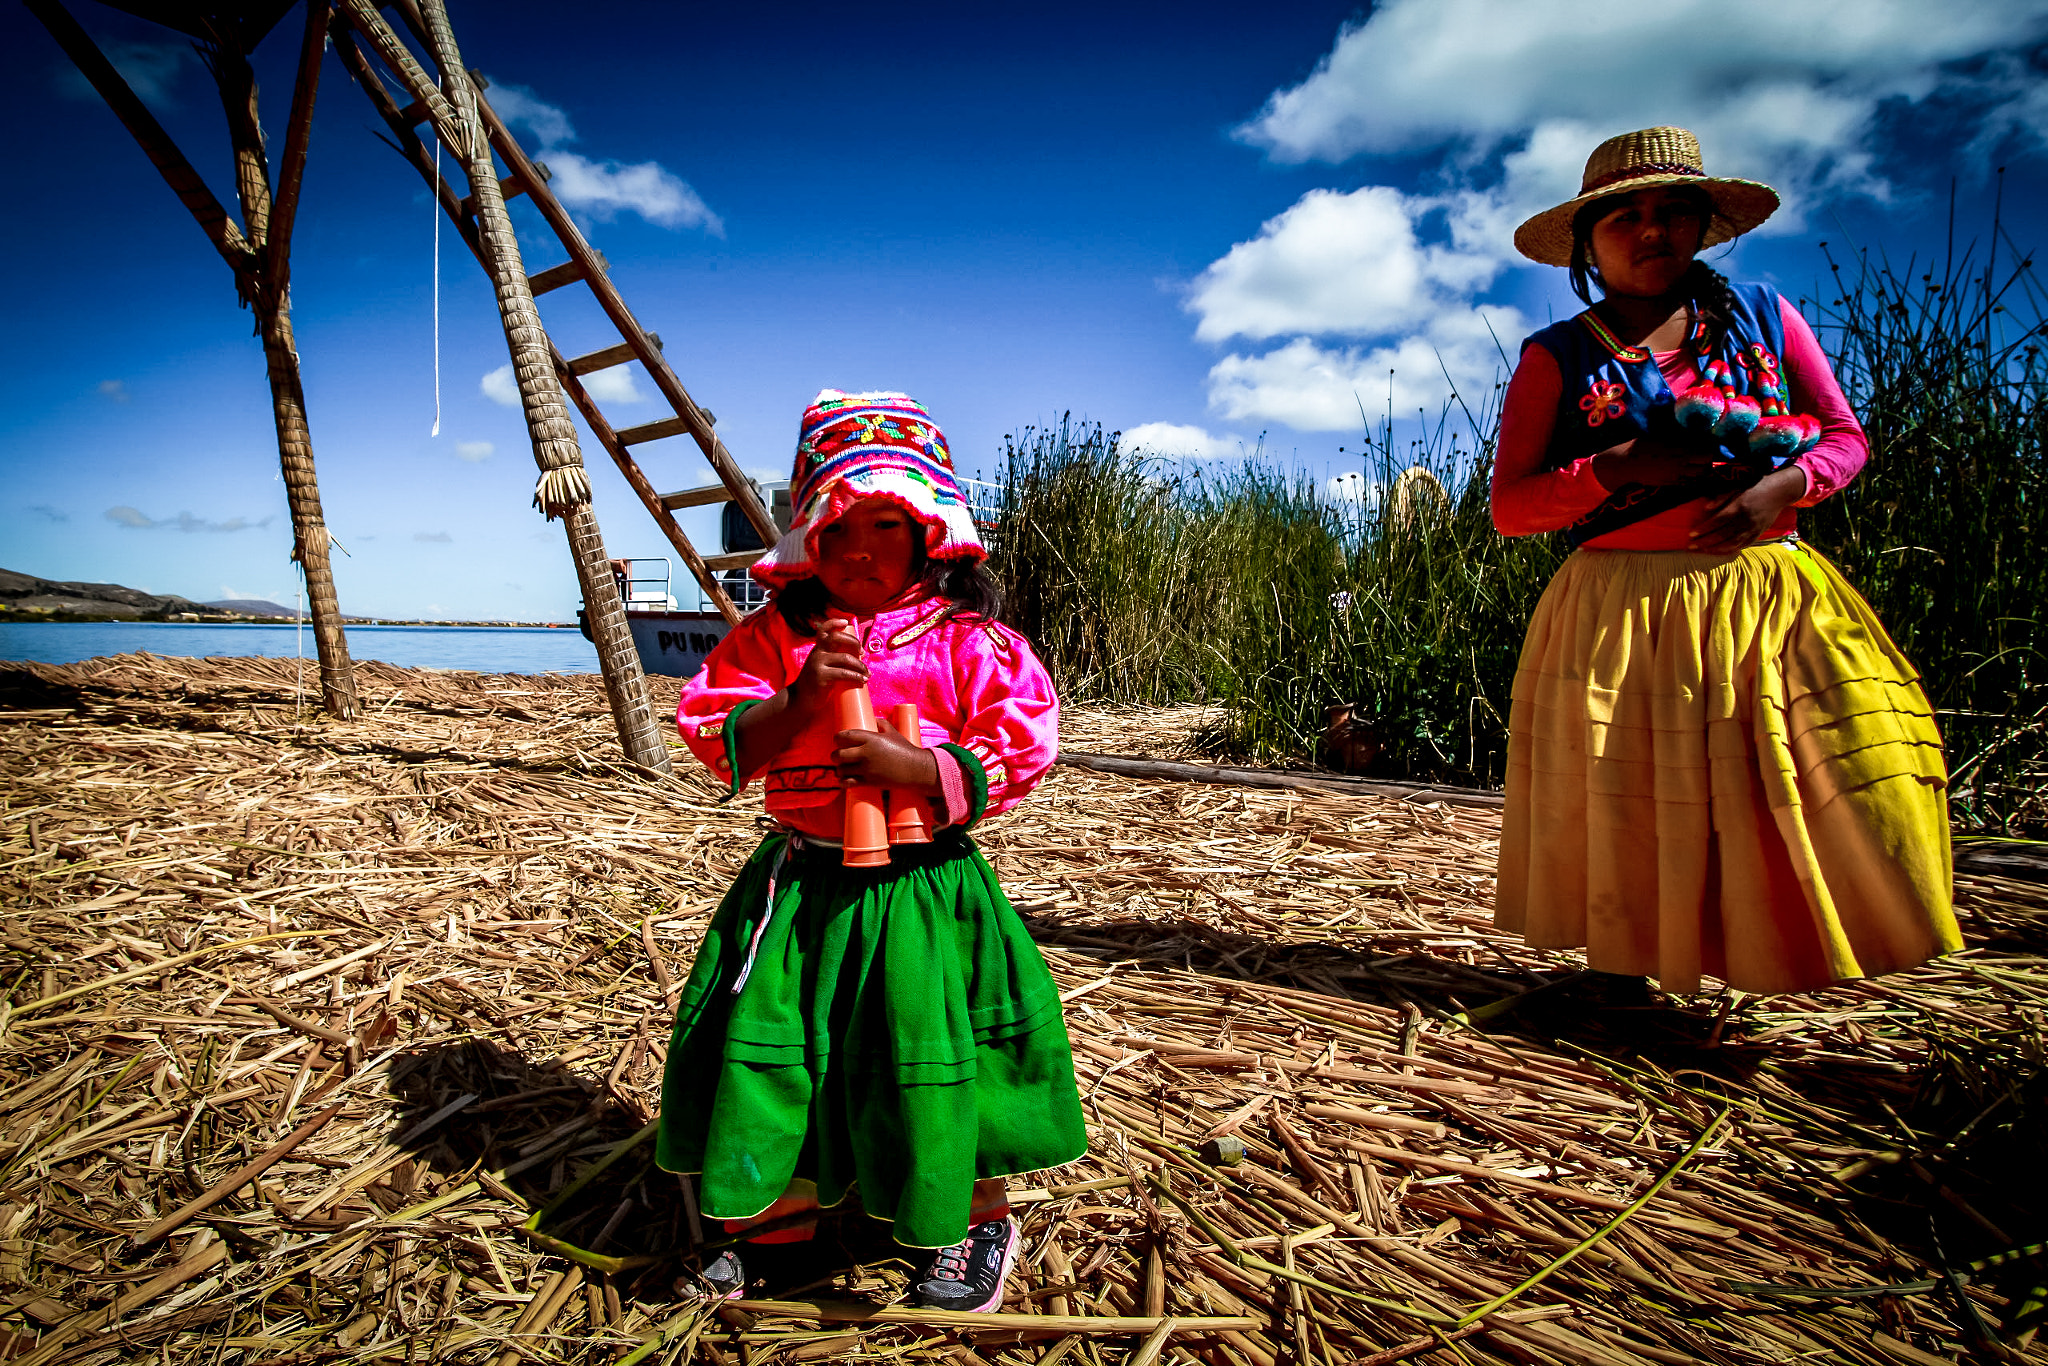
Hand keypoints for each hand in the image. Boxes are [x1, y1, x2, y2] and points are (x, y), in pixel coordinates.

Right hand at [786, 623, 866, 719]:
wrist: (800, 700)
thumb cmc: (816, 683)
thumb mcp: (822, 666)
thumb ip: (834, 658)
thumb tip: (859, 655)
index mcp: (818, 649)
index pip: (823, 630)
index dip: (834, 622)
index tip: (846, 622)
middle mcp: (817, 653)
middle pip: (837, 637)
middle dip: (854, 642)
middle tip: (862, 653)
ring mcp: (818, 664)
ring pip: (845, 658)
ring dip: (861, 665)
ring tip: (868, 673)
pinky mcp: (821, 677)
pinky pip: (844, 673)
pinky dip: (857, 676)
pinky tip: (863, 680)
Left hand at [832, 724, 939, 791]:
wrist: (915, 769)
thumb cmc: (905, 749)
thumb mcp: (893, 732)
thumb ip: (881, 723)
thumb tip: (872, 719)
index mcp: (870, 738)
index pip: (844, 736)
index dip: (837, 738)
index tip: (837, 740)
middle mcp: (866, 753)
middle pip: (839, 754)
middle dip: (835, 755)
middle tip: (838, 756)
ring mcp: (866, 768)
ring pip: (841, 770)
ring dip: (839, 770)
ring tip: (842, 769)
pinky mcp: (869, 782)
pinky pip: (848, 783)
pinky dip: (843, 782)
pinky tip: (844, 780)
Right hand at [1591, 434, 1715, 489]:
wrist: (1625, 465)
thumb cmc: (1640, 447)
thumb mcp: (1660, 438)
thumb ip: (1678, 439)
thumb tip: (1693, 434)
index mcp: (1679, 453)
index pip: (1706, 455)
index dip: (1709, 450)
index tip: (1707, 444)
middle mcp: (1680, 467)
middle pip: (1706, 468)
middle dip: (1707, 462)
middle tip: (1703, 455)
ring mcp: (1675, 477)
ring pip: (1698, 478)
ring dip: (1701, 471)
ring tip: (1697, 464)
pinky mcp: (1668, 484)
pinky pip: (1687, 483)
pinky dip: (1691, 479)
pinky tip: (1686, 472)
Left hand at [1689, 466, 1805, 552]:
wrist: (1780, 492)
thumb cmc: (1755, 487)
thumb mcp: (1737, 487)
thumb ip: (1721, 498)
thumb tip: (1705, 508)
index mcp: (1739, 506)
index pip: (1718, 521)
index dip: (1704, 528)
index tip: (1691, 534)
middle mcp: (1746, 519)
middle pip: (1722, 534)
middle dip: (1705, 542)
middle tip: (1691, 546)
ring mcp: (1753, 528)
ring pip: (1732, 543)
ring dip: (1715, 549)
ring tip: (1701, 551)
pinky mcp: (1758, 534)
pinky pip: (1742, 545)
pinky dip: (1729, 550)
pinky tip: (1718, 551)